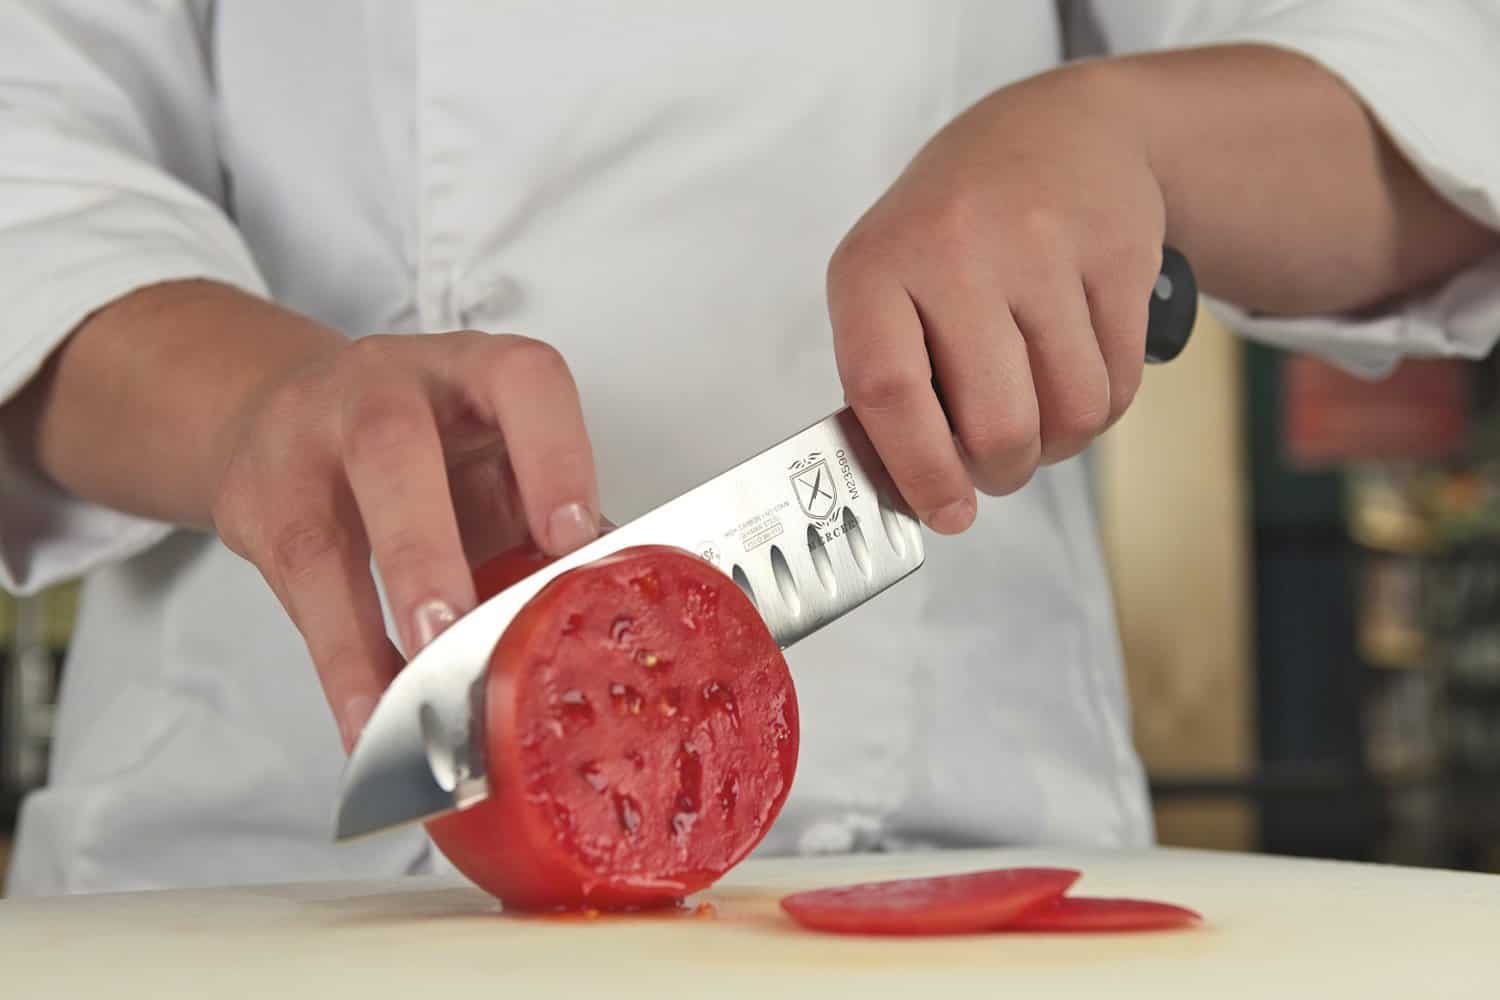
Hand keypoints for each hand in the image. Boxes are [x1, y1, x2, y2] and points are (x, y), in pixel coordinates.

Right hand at [210, 331, 598, 749]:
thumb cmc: (425, 444)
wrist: (282, 412)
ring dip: (365, 631)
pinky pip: (296, 596)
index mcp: (474, 371)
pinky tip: (367, 720)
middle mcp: (386, 388)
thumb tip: (624, 607)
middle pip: (392, 446)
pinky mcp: (258, 506)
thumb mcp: (495, 457)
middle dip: (424, 549)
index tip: (571, 537)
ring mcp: (309, 443)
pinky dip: (338, 666)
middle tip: (455, 632)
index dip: (551, 454)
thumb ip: (548, 518)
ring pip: (325, 534)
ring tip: (407, 704)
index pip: (522, 380)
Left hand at [828, 63, 1164, 532]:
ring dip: (1057, 446)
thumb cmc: (952, 229)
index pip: (888, 392)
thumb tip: (915, 490)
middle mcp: (955, 250)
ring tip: (1037, 419)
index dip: (920, 471)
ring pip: (1070, 412)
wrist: (1054, 132)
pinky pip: (1119, 383)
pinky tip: (1075, 376)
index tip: (946, 513)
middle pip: (996, 422)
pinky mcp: (1117, 251)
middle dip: (1002, 471)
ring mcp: (1041, 246)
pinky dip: (1100, 408)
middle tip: (998, 466)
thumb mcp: (888, 282)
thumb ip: (890, 380)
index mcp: (875, 268)